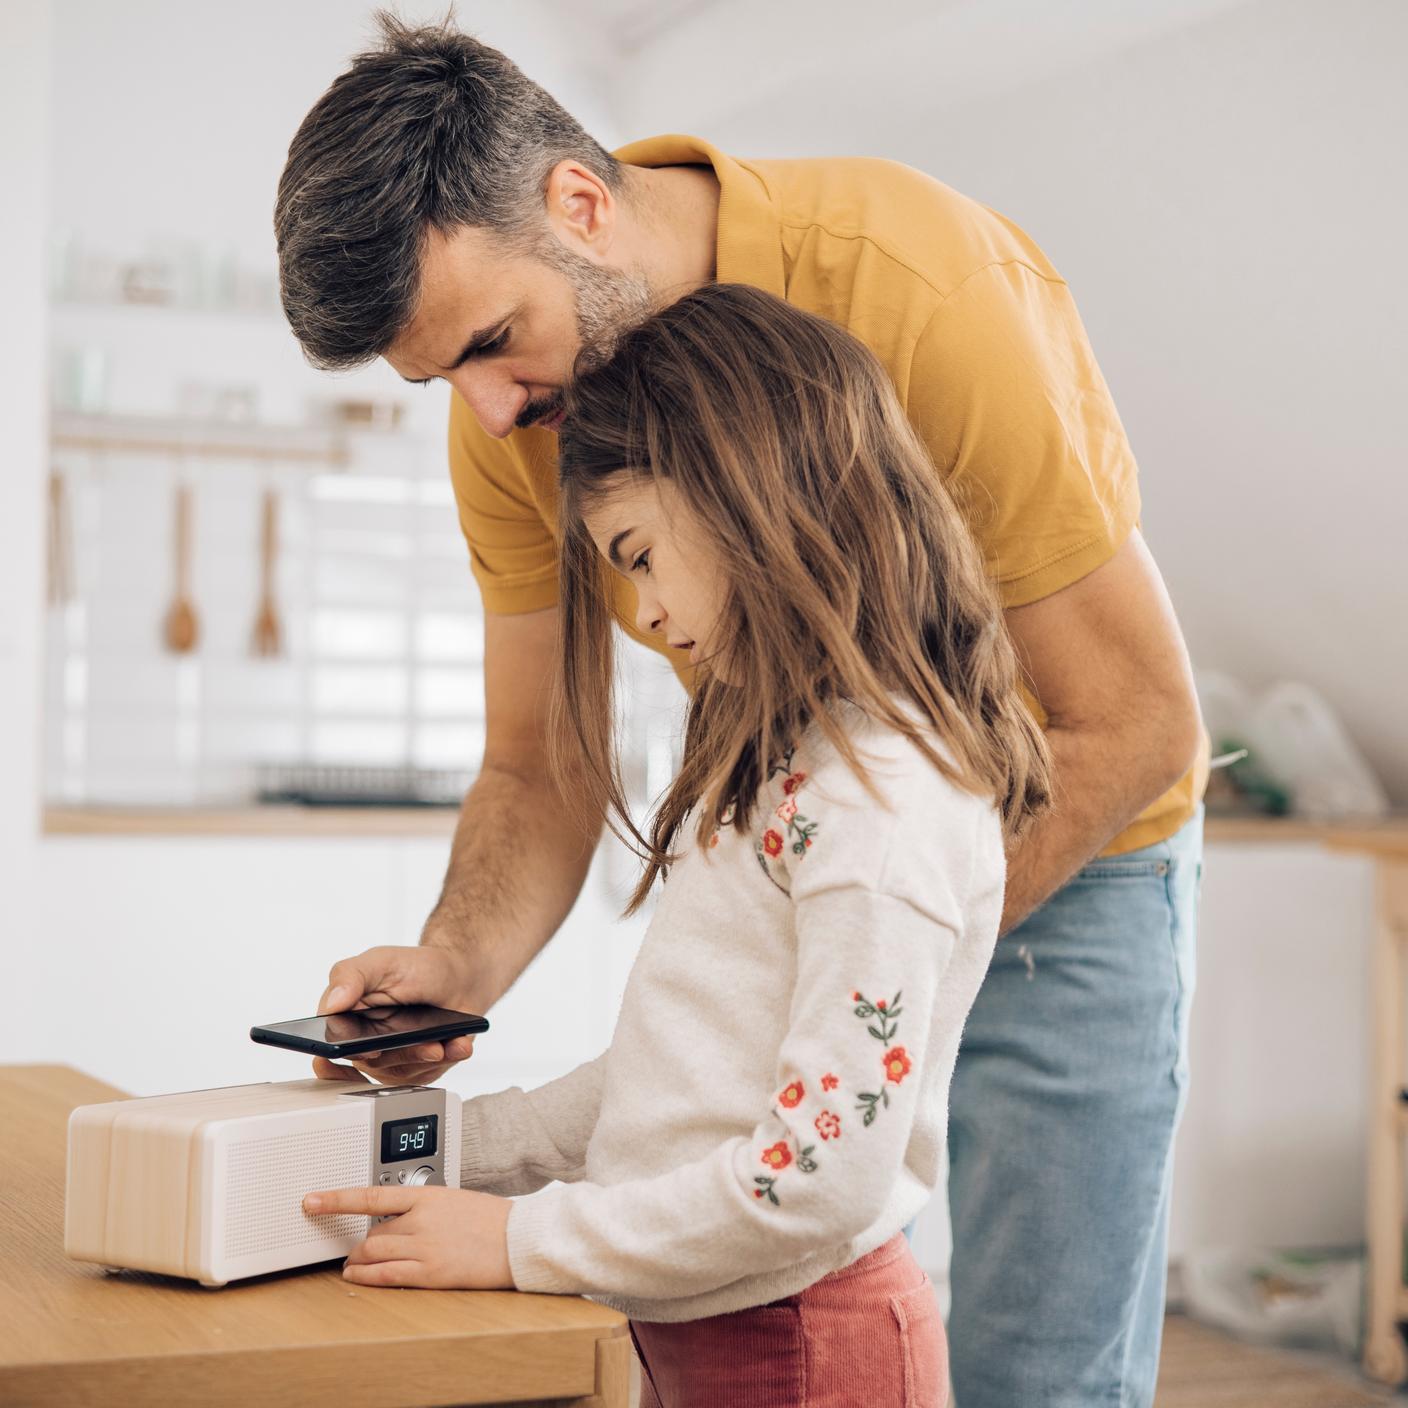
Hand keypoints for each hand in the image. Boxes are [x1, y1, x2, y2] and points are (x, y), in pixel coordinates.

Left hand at [302, 1184, 513, 1289]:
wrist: (517, 1239)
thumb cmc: (490, 1219)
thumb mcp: (453, 1199)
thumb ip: (423, 1207)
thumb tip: (398, 1217)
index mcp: (427, 1196)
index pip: (371, 1196)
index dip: (336, 1199)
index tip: (312, 1200)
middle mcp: (421, 1220)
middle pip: (370, 1233)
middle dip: (355, 1243)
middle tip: (349, 1249)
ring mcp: (424, 1247)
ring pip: (373, 1253)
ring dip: (357, 1260)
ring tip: (352, 1264)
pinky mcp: (430, 1272)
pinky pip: (386, 1276)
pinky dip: (366, 1277)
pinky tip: (358, 1276)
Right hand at [314, 944, 482, 1086]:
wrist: (457, 976)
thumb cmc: (415, 968)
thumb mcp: (381, 961)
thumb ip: (350, 975)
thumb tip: (332, 1003)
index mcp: (345, 1019)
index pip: (330, 1048)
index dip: (343, 1056)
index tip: (367, 1051)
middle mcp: (364, 1044)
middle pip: (372, 1065)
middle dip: (399, 1055)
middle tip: (421, 1045)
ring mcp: (392, 1058)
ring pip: (402, 1072)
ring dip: (425, 1057)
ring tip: (441, 1044)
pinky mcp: (418, 1067)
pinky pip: (431, 1072)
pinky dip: (449, 1056)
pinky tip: (458, 1045)